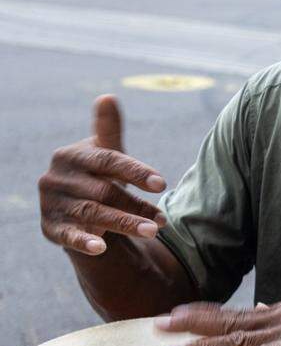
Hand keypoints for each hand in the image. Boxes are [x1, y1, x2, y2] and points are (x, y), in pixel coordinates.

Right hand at [38, 95, 166, 254]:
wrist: (73, 204)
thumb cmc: (97, 173)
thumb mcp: (105, 152)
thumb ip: (108, 130)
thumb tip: (108, 97)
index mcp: (72, 155)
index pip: (108, 161)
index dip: (136, 172)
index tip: (163, 184)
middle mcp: (56, 178)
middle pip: (104, 191)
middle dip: (136, 206)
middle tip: (164, 220)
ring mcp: (51, 203)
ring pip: (93, 214)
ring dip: (125, 224)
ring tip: (154, 230)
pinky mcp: (50, 227)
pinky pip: (68, 236)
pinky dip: (84, 241)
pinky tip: (102, 248)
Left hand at [156, 300, 280, 345]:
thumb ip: (280, 321)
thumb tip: (258, 309)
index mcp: (280, 312)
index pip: (233, 312)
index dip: (201, 314)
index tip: (173, 315)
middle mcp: (280, 316)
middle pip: (227, 320)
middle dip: (190, 323)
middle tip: (158, 325)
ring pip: (239, 338)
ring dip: (205, 345)